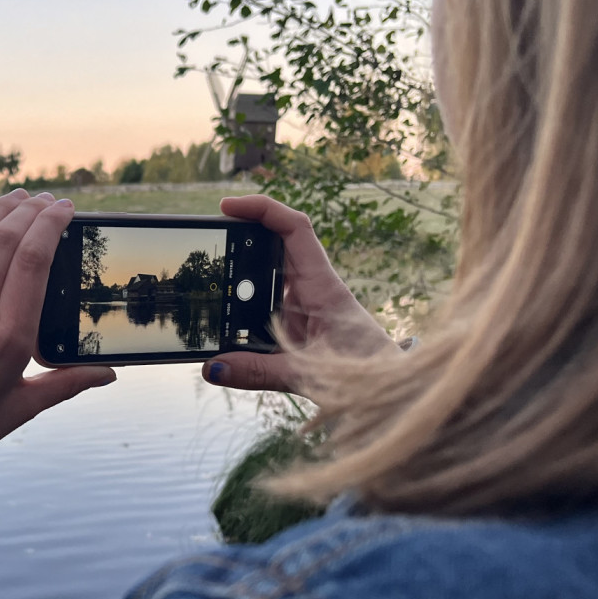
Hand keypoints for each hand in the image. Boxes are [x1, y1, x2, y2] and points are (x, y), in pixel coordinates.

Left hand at [0, 189, 116, 441]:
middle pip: (5, 241)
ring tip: (15, 198)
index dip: (51, 225)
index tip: (64, 209)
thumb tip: (109, 373)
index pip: (35, 260)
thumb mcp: (25, 405)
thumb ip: (68, 383)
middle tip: (45, 200)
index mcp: (11, 336)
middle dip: (29, 211)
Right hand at [202, 195, 395, 399]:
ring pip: (269, 274)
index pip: (295, 230)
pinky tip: (224, 316)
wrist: (390, 390)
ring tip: (208, 278)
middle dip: (241, 238)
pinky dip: (245, 303)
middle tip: (206, 241)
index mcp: (324, 288)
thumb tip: (213, 368)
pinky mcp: (301, 323)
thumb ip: (258, 372)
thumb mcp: (309, 375)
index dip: (263, 209)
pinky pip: (268, 301)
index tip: (228, 207)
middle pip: (275, 245)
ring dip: (241, 273)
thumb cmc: (365, 376)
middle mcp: (314, 289)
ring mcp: (307, 305)